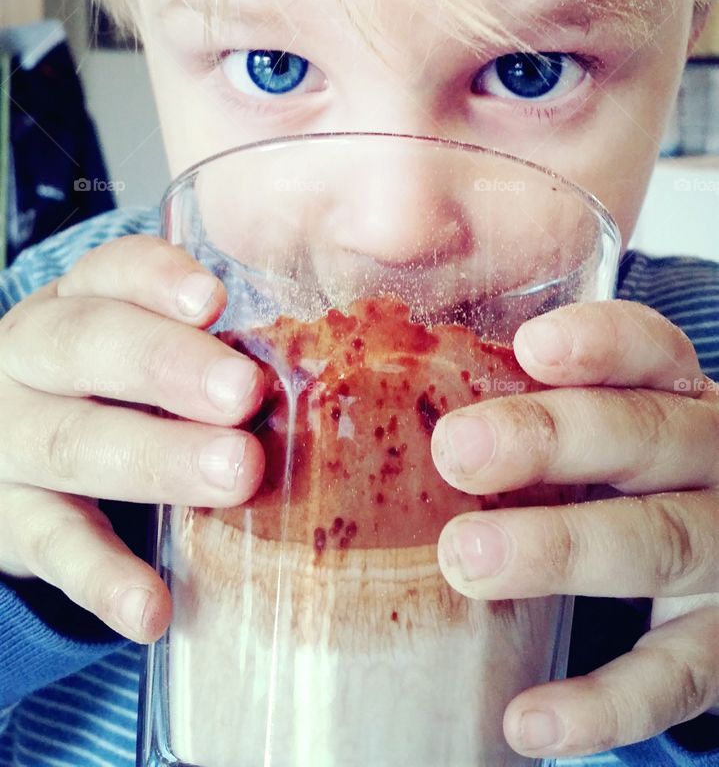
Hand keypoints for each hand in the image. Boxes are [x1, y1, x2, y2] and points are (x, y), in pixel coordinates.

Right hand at [0, 236, 265, 642]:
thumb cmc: (109, 389)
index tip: (214, 300)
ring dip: (158, 459)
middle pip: (88, 345)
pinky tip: (153, 607)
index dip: (159, 279)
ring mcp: (12, 441)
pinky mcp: (9, 521)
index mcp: (76, 301)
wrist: (10, 454)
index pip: (112, 271)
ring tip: (236, 473)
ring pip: (75, 441)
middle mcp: (31, 358)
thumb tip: (322, 363)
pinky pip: (54, 547)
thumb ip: (207, 346)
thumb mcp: (137, 346)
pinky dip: (104, 579)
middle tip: (243, 391)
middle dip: (170, 365)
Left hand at [430, 300, 718, 758]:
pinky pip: (673, 676)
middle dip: (550, 439)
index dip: (598, 344)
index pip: (650, 351)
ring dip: (561, 549)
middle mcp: (708, 463)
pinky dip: (601, 702)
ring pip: (659, 543)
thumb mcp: (593, 431)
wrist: (716, 567)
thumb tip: (351, 384)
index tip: (530, 349)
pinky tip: (526, 721)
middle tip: (455, 450)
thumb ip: (510, 403)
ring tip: (465, 560)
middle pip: (645, 436)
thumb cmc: (618, 478)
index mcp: (673, 396)